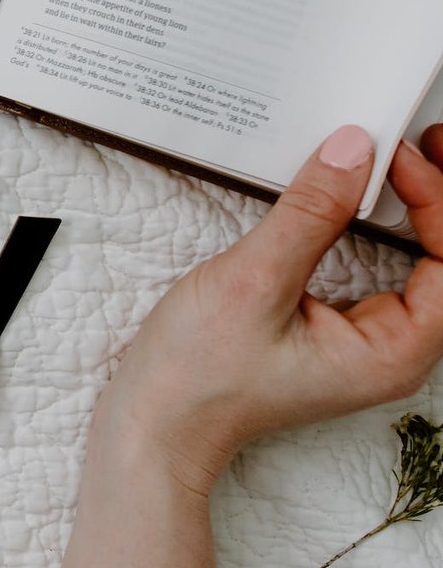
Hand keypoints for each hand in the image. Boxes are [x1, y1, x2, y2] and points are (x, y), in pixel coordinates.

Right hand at [99, 123, 442, 493]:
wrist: (153, 423)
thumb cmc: (198, 376)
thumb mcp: (252, 282)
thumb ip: (309, 214)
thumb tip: (354, 151)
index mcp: (392, 352)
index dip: (436, 202)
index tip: (397, 157)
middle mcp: (391, 349)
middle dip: (439, 199)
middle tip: (423, 144)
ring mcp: (364, 340)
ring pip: (422, 263)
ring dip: (420, 209)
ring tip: (406, 159)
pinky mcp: (335, 329)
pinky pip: (385, 269)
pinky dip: (386, 226)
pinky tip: (368, 196)